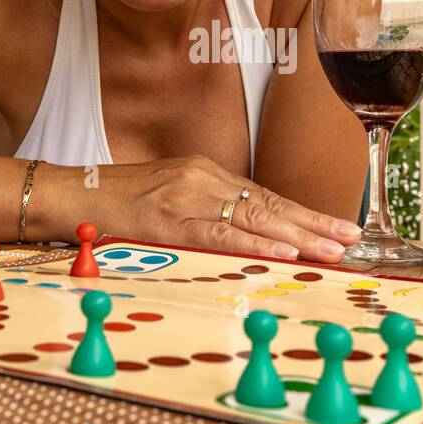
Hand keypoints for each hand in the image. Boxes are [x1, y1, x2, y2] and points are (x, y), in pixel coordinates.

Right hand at [72, 155, 362, 262]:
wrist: (71, 192)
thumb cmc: (117, 202)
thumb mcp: (169, 197)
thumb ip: (206, 210)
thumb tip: (247, 234)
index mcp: (206, 173)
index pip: (267, 196)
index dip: (305, 214)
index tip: (338, 226)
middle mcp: (203, 178)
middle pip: (270, 204)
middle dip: (314, 223)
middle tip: (351, 238)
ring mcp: (187, 197)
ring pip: (254, 217)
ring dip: (298, 236)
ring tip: (332, 248)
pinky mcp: (169, 220)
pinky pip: (220, 233)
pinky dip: (254, 243)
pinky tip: (283, 251)